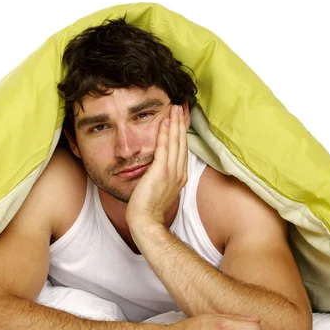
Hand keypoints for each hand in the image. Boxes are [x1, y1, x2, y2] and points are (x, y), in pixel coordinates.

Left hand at [125, 104, 187, 226]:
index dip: (182, 132)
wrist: (146, 222)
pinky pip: (164, 149)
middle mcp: (179, 172)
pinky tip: (164, 122)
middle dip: (181, 123)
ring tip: (174, 108)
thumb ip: (160, 175)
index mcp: (180, 176)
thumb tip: (155, 166)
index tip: (182, 118)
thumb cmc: (148, 209)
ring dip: (175, 124)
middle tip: (181, 106)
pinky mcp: (161, 172)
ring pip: (175, 142)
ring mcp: (172, 172)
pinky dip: (165, 134)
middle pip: (182, 142)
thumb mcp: (158, 188)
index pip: (182, 149)